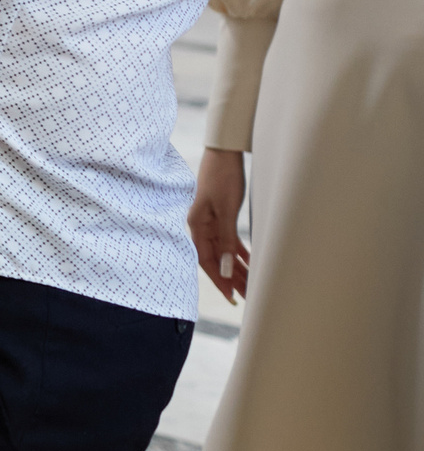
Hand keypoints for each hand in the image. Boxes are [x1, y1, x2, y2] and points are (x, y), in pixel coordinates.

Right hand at [188, 147, 249, 302]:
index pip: (206, 260)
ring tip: (252, 284)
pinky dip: (239, 252)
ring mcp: (211, 221)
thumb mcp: (226, 210)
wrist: (225, 153)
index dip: (219, 280)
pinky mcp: (221, 215)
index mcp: (197, 225)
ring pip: (225, 251)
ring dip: (237, 267)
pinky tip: (250, 263)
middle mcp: (202, 226)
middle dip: (231, 278)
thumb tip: (226, 268)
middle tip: (247, 297)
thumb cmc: (222, 178)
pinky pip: (230, 240)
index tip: (231, 297)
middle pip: (216, 258)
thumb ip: (225, 240)